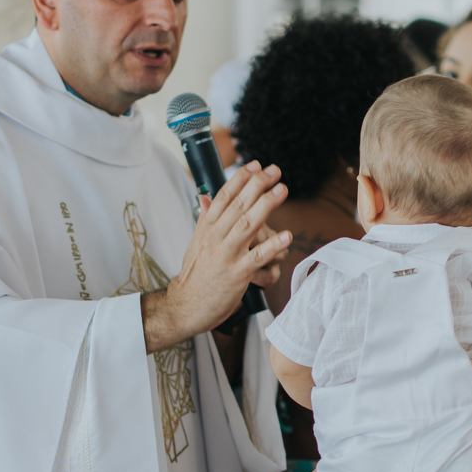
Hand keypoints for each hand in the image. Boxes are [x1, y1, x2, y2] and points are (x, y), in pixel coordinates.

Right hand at [143, 162, 290, 351]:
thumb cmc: (194, 276)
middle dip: (258, 185)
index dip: (240, 179)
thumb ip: (204, 219)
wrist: (185, 306)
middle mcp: (215, 238)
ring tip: (282, 190)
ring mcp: (226, 255)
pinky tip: (286, 235)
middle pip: (238, 206)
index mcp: (206, 228)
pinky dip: (272, 246)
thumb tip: (205, 197)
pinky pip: (257, 257)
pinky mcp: (236, 275)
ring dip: (266, 206)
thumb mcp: (196, 243)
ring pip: (247, 225)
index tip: (254, 165)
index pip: (223, 197)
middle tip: (274, 170)